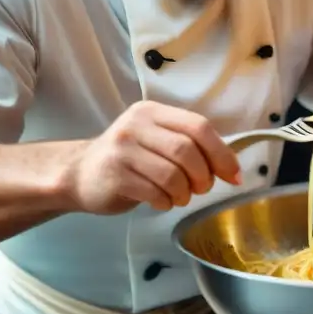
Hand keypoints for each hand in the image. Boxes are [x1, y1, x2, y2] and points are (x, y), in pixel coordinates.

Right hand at [58, 101, 241, 214]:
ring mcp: (123, 149)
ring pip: (173, 174)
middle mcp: (137, 125)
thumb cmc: (128, 159)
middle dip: (204, 175)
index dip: (222, 153)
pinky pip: (155, 192)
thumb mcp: (155, 140)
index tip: (233, 175)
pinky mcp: (115, 174)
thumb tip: (230, 167)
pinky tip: (162, 201)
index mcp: (153, 112)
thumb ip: (188, 144)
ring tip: (180, 197)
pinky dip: (166, 201)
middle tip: (202, 189)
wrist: (79, 174)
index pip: (199, 126)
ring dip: (185, 192)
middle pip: (187, 150)